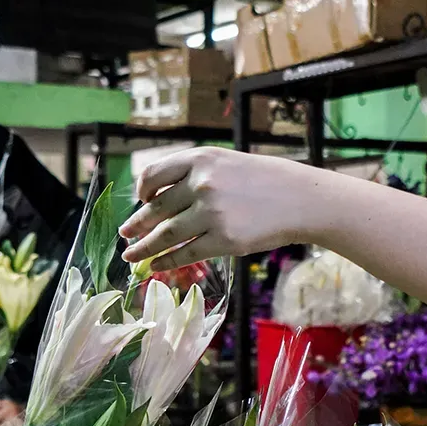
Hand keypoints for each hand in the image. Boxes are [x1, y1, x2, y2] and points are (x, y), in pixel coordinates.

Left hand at [119, 147, 317, 270]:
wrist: (302, 199)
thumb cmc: (265, 181)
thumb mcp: (227, 163)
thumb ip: (195, 175)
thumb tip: (158, 201)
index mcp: (201, 159)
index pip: (154, 174)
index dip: (142, 189)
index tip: (141, 200)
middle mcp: (202, 184)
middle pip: (156, 208)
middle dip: (137, 225)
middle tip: (125, 235)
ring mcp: (213, 213)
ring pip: (166, 234)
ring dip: (145, 248)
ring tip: (132, 256)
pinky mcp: (225, 240)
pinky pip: (186, 253)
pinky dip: (167, 261)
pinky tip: (158, 266)